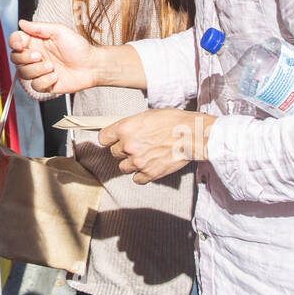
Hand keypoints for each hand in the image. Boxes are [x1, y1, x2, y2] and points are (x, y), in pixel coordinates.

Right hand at [8, 19, 98, 95]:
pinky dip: (44, 81)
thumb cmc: (79, 47)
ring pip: (23, 73)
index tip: (20, 45)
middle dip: (26, 58)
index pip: (15, 41)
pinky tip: (56, 76)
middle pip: (15, 58)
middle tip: (40, 56)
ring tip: (52, 67)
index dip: (14, 42)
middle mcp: (35, 56)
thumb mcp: (60, 31)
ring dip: (37, 70)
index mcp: (36, 42)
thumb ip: (39, 27)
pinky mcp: (45, 84)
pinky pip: (35, 85)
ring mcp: (39, 71)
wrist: (92, 66)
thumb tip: (21, 22)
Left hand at [99, 109, 215, 184]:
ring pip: (123, 167)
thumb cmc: (173, 122)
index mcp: (125, 128)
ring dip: (131, 163)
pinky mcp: (149, 173)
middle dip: (123, 150)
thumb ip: (131, 126)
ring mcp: (138, 161)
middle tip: (136, 146)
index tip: (112, 140)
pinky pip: (137, 179)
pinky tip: (149, 166)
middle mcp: (128, 145)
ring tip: (144, 156)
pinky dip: (141, 174)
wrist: (190, 135)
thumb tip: (123, 132)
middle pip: (114, 153)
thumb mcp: (146, 115)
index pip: (103, 138)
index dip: (109, 139)